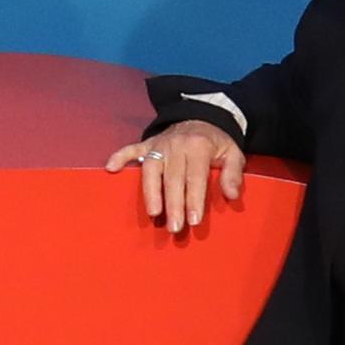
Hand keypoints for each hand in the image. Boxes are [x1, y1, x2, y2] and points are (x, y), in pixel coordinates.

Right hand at [107, 120, 245, 234]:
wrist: (201, 116)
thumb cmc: (216, 142)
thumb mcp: (233, 153)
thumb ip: (233, 174)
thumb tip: (232, 195)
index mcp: (199, 147)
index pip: (195, 177)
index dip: (194, 200)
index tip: (193, 220)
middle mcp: (176, 145)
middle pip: (173, 179)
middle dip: (173, 204)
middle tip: (174, 228)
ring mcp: (159, 144)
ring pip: (151, 170)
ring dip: (151, 192)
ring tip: (153, 213)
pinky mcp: (146, 144)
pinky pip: (130, 149)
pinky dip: (120, 157)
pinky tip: (110, 168)